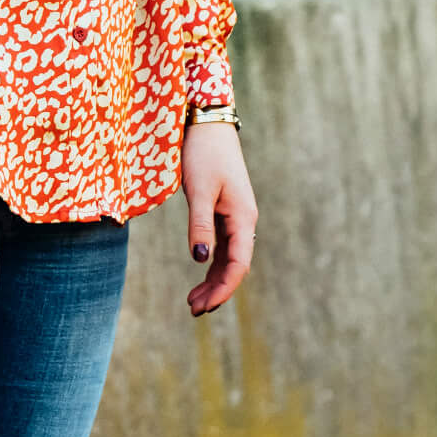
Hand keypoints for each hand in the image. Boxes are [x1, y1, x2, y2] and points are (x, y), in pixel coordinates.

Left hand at [182, 121, 255, 316]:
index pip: (238, 264)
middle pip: (234, 266)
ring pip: (228, 258)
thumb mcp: (199, 191)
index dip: (224, 288)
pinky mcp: (224, 212)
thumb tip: (199, 259)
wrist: (207, 125)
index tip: (205, 307)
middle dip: (217, 291)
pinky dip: (211, 264)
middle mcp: (243, 220)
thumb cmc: (203, 154)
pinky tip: (199, 275)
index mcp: (243, 217)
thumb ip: (200, 225)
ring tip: (193, 302)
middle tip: (194, 311)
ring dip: (213, 281)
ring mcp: (235, 217)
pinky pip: (222, 246)